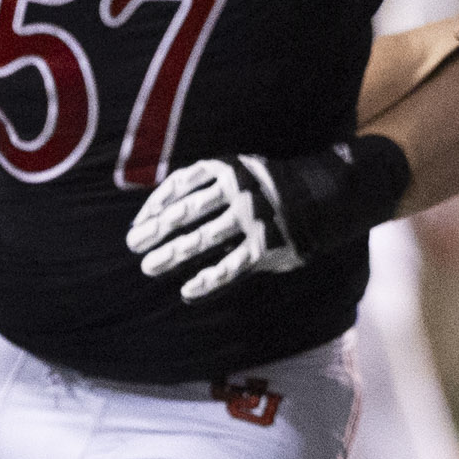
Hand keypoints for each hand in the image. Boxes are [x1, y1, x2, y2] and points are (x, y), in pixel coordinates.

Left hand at [129, 156, 304, 302]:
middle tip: (133, 244)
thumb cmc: (272, 188)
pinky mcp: (265, 247)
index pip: (181, 184)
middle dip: (156, 230)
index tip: (138, 221)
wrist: (325, 196)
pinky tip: (188, 290)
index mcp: (228, 168)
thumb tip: (163, 211)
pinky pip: (229, 267)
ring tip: (149, 266)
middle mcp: (238, 190)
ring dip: (172, 254)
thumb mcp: (243, 171)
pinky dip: (207, 280)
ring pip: (202, 239)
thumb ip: (209, 185)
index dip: (156, 203)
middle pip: (186, 212)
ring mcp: (251, 219)